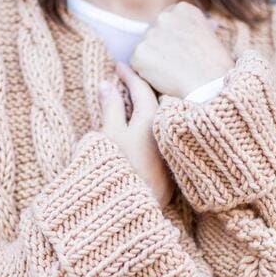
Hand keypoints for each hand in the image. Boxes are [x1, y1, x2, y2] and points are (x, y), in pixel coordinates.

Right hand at [99, 61, 175, 208]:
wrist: (127, 211)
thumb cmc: (115, 169)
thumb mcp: (108, 134)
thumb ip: (110, 108)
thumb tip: (107, 85)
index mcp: (151, 120)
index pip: (142, 90)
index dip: (129, 76)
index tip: (118, 65)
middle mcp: (165, 134)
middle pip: (155, 103)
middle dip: (141, 89)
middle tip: (126, 80)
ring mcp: (168, 153)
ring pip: (159, 121)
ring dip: (146, 109)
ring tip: (129, 102)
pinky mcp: (167, 172)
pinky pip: (159, 139)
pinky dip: (149, 128)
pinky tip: (138, 129)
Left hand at [129, 1, 233, 98]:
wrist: (210, 84)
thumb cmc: (214, 65)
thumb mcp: (208, 35)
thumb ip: (192, 27)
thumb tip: (199, 26)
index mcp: (182, 9)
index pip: (167, 22)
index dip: (173, 40)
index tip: (182, 52)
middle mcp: (164, 16)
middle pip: (153, 33)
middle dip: (160, 49)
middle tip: (176, 65)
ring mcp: (150, 34)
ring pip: (144, 49)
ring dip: (153, 60)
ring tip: (172, 72)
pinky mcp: (139, 53)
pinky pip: (137, 64)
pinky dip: (146, 73)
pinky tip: (164, 78)